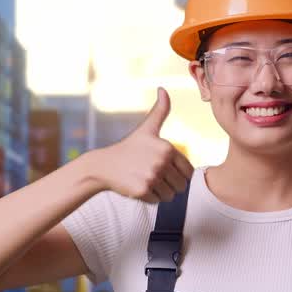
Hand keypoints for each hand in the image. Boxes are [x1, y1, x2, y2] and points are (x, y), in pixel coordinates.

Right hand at [93, 87, 194, 202]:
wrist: (103, 165)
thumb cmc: (128, 148)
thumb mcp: (146, 128)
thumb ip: (160, 111)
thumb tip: (163, 89)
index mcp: (168, 148)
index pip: (189, 173)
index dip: (177, 174)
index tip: (162, 168)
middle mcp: (162, 161)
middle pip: (181, 186)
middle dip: (169, 185)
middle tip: (152, 175)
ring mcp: (152, 176)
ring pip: (170, 196)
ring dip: (159, 192)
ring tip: (144, 180)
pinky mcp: (142, 190)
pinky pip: (157, 202)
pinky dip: (149, 198)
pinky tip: (137, 186)